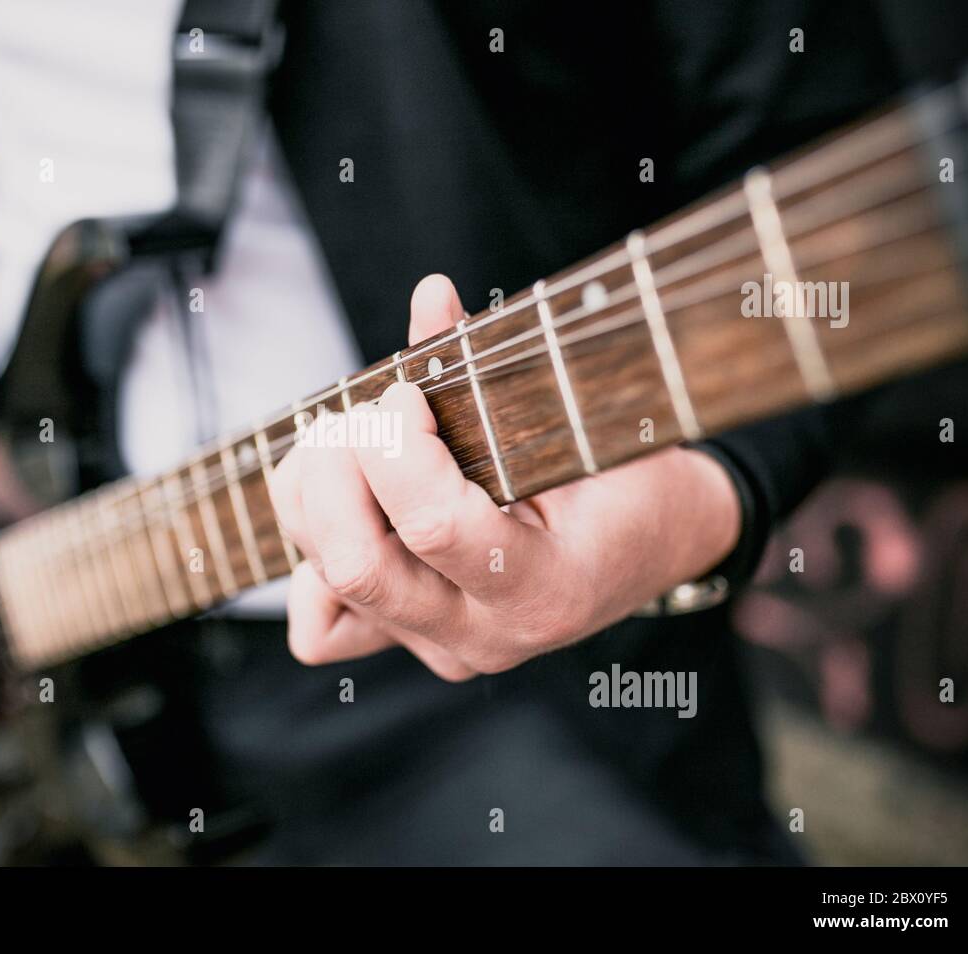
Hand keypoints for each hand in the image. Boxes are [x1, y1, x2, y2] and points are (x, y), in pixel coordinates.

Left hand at [269, 274, 742, 679]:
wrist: (655, 543)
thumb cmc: (629, 474)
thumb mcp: (580, 417)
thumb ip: (491, 365)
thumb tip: (429, 294)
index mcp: (543, 586)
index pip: (432, 525)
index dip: (395, 443)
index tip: (405, 391)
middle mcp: (482, 634)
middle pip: (355, 564)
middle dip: (336, 468)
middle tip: (359, 415)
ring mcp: (439, 643)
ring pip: (325, 578)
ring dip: (312, 492)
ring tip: (345, 439)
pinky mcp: (407, 639)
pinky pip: (319, 626)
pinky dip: (312, 561)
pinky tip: (350, 507)